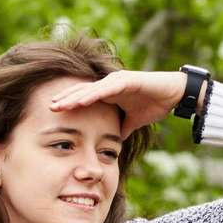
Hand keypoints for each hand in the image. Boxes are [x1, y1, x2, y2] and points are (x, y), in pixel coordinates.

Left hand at [48, 69, 194, 138]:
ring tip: (59, 104)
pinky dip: (93, 94)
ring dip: (73, 97)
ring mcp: (116, 81)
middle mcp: (109, 85)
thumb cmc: (154, 103)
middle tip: (48, 108)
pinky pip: (106, 88)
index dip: (69, 104)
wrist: (174, 94)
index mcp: (108, 93)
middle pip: (81, 92)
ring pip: (89, 89)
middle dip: (65, 99)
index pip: (83, 98)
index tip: (53, 114)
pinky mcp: (126, 80)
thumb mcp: (133, 121)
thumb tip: (114, 142)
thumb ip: (122, 128)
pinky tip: (81, 100)